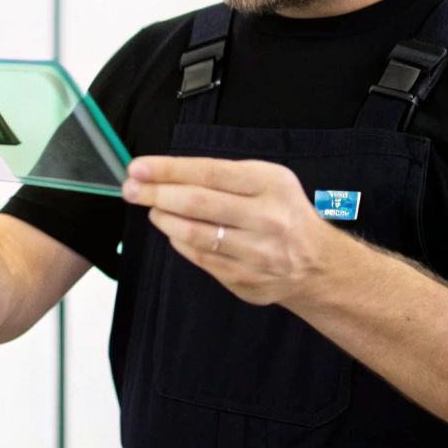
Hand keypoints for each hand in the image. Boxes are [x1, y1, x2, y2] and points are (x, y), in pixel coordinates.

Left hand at [121, 155, 346, 307]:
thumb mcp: (267, 180)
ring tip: (153, 210)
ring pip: (195, 234)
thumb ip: (223, 176)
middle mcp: (266, 218)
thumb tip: (166, 173)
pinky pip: (201, 258)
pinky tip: (173, 232)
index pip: (209, 173)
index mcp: (271, 184)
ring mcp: (257, 253)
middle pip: (197, 203)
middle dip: (156, 194)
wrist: (317, 264)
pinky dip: (180, 243)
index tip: (138, 167)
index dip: (168, 170)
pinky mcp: (246, 280)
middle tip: (130, 189)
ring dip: (164, 220)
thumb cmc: (283, 212)